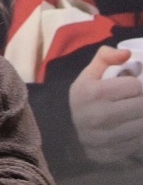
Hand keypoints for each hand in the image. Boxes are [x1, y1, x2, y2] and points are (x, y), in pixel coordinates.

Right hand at [69, 45, 142, 163]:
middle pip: (142, 106)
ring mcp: (109, 137)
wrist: (70, 134)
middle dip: (139, 101)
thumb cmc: (83, 100)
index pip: (135, 86)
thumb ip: (105, 57)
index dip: (134, 85)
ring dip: (140, 118)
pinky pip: (140, 141)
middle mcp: (101, 115)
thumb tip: (127, 53)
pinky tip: (130, 128)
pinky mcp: (117, 152)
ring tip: (132, 114)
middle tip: (133, 101)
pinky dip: (139, 134)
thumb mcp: (87, 76)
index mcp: (94, 93)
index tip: (128, 88)